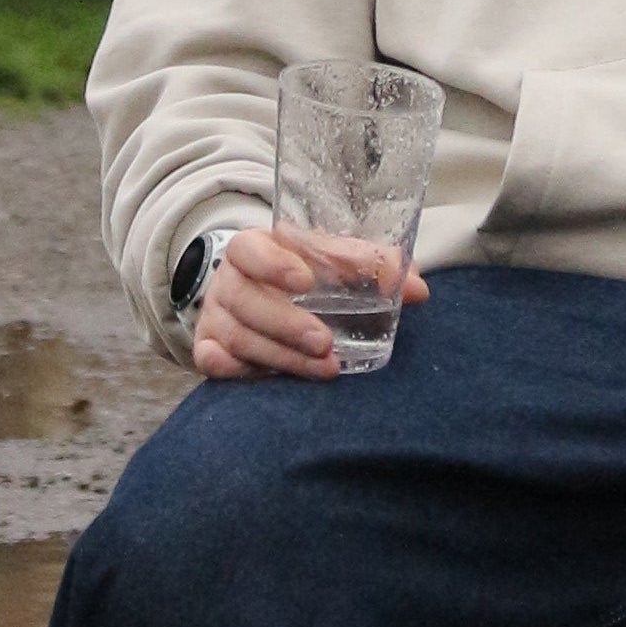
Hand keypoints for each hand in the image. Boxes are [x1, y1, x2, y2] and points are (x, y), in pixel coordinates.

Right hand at [192, 227, 430, 381]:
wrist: (257, 293)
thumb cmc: (304, 274)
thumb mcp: (333, 262)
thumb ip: (373, 267)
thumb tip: (417, 289)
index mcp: (255, 249)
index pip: (250, 249)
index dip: (273, 264)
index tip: (305, 280)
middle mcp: (229, 280)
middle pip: (245, 299)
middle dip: (287, 324)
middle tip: (325, 343)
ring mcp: (215, 316)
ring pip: (237, 335)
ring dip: (281, 355)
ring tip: (325, 368)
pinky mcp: (207, 347)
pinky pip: (210, 361)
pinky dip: (231, 369)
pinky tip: (262, 377)